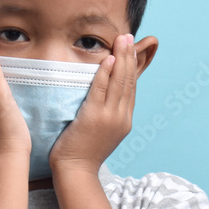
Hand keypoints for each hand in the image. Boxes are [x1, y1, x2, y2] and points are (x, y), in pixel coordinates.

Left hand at [49, 33, 136, 174]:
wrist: (76, 172)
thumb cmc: (82, 153)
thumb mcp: (101, 132)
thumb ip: (105, 115)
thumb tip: (103, 101)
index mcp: (124, 121)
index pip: (131, 88)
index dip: (132, 67)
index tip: (131, 49)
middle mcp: (121, 117)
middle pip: (128, 81)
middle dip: (129, 56)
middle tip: (128, 36)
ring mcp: (110, 117)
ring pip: (119, 82)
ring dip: (121, 59)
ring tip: (122, 40)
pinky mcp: (94, 117)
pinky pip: (101, 90)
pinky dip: (105, 74)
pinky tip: (108, 59)